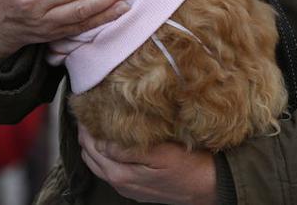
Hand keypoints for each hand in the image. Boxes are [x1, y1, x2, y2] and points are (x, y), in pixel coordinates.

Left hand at [78, 125, 215, 204]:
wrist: (210, 185)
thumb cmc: (190, 166)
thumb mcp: (162, 154)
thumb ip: (128, 151)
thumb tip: (102, 142)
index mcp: (122, 175)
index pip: (91, 146)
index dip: (87, 126)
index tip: (87, 109)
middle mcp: (120, 183)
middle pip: (90, 155)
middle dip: (87, 134)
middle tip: (88, 113)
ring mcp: (126, 187)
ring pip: (97, 163)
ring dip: (94, 144)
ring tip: (97, 124)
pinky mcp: (134, 187)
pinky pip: (109, 169)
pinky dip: (104, 154)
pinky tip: (111, 142)